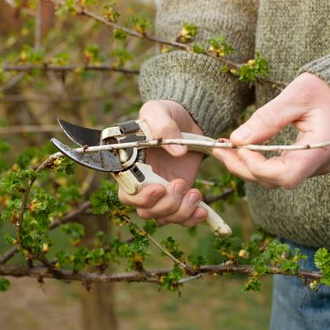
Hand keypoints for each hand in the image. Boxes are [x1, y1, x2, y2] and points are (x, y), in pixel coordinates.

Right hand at [118, 100, 206, 226]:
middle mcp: (143, 184)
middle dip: (166, 204)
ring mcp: (161, 193)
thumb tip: (178, 152)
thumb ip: (164, 126)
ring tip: (196, 194)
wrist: (187, 120)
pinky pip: (181, 218)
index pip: (127, 193)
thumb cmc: (166, 113)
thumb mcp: (160, 111)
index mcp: (130, 167)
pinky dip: (191, 219)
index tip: (160, 188)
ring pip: (163, 218)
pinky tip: (202, 210)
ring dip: (180, 212)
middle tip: (181, 184)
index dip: (141, 197)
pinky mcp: (179, 197)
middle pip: (146, 211)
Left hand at [213, 72, 329, 188]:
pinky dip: (259, 163)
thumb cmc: (326, 88)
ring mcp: (318, 166)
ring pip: (276, 179)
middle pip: (277, 180)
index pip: (286, 174)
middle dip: (244, 166)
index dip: (257, 166)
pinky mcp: (310, 164)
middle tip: (219, 148)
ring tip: (225, 148)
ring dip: (247, 166)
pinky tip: (242, 148)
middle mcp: (323, 163)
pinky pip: (280, 171)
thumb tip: (237, 139)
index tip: (239, 146)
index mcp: (325, 146)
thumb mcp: (296, 95)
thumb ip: (267, 118)